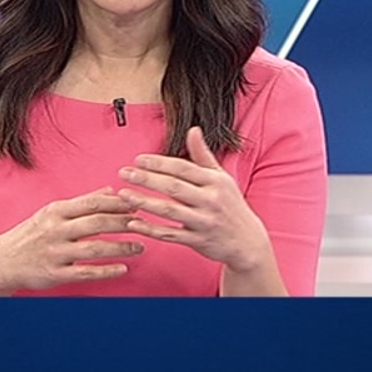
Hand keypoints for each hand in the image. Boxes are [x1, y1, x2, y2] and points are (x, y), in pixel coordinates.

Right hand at [0, 188, 143, 293]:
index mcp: (56, 211)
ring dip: (121, 248)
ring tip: (140, 247)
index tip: (137, 204)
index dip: (118, 204)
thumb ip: (84, 202)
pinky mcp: (54, 274)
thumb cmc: (31, 235)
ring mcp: (55, 253)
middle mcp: (55, 230)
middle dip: (124, 224)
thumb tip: (112, 190)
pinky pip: (85, 273)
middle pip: (97, 224)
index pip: (93, 203)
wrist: (0, 262)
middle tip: (144, 224)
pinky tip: (123, 269)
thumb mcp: (52, 213)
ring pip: (94, 249)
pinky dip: (106, 271)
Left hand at [116, 127, 274, 271]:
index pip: (183, 168)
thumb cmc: (231, 206)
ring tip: (123, 194)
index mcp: (215, 181)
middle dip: (146, 179)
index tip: (138, 159)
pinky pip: (170, 234)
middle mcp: (211, 200)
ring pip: (169, 210)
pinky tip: (133, 223)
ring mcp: (204, 222)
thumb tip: (193, 129)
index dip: (159, 163)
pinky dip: (150, 229)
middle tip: (123, 173)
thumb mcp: (222, 178)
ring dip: (144, 202)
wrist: (247, 241)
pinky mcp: (198, 241)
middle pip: (173, 187)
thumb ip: (203, 155)